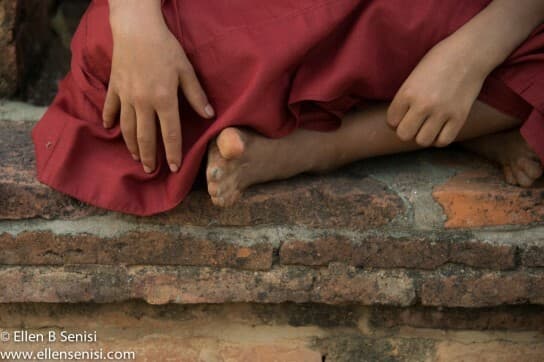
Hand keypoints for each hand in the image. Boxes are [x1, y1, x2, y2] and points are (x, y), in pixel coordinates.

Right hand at [103, 0, 214, 172]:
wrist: (136, 28)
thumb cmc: (165, 48)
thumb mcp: (186, 70)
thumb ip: (196, 95)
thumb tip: (209, 115)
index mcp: (164, 100)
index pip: (170, 134)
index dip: (173, 153)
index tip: (175, 168)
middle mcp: (143, 103)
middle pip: (145, 137)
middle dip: (150, 157)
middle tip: (152, 170)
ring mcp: (126, 97)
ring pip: (127, 129)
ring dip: (131, 146)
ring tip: (137, 157)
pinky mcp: (114, 88)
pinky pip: (111, 109)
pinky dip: (110, 120)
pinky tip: (110, 129)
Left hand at [387, 36, 486, 146]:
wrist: (470, 52)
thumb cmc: (440, 59)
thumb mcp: (414, 75)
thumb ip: (406, 96)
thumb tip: (400, 118)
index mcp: (408, 92)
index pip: (391, 121)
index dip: (394, 120)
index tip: (401, 116)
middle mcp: (423, 104)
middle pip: (404, 135)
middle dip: (406, 131)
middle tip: (413, 123)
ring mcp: (442, 112)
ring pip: (423, 141)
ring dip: (422, 136)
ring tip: (427, 127)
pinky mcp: (459, 117)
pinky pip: (444, 141)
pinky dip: (440, 139)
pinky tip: (440, 129)